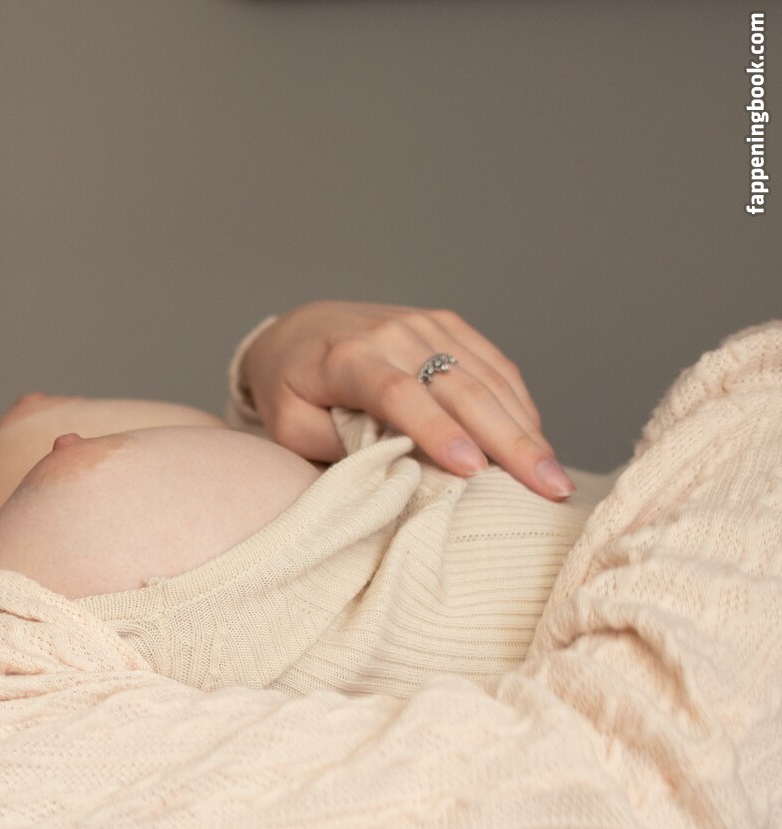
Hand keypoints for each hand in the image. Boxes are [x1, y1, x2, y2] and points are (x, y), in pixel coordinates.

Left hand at [241, 300, 573, 500]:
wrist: (295, 331)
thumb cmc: (289, 389)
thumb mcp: (291, 425)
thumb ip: (336, 445)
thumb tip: (396, 470)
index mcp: (347, 358)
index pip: (400, 394)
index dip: (437, 430)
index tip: (472, 469)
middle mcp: (392, 334)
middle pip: (461, 388)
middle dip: (509, 441)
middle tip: (547, 487)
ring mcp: (426, 325)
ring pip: (488, 378)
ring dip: (526, 429)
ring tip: (554, 477)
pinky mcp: (448, 326)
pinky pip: (493, 365)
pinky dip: (518, 404)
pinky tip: (537, 441)